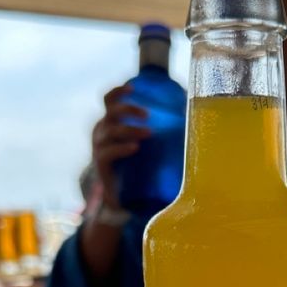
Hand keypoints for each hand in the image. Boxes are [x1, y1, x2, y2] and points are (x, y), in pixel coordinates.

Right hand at [91, 85, 149, 205]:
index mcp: (111, 122)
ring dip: (130, 129)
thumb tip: (187, 113)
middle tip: (147, 115)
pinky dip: (122, 148)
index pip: (109, 100)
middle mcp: (102, 132)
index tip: (133, 88)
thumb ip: (159, 130)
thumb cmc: (138, 166)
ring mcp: (99, 148)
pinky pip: (108, 152)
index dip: (118, 91)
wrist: (124, 198)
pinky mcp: (101, 165)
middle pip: (111, 112)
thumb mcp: (147, 145)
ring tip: (149, 133)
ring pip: (111, 131)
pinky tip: (135, 147)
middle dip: (129, 109)